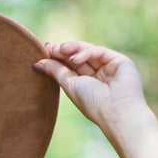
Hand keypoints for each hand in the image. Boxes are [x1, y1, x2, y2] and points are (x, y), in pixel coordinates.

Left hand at [32, 38, 147, 132]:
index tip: (45, 50)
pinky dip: (86, 52)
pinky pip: (99, 52)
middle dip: (64, 51)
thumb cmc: (93, 104)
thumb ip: (56, 72)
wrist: (116, 111)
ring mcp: (110, 68)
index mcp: (88, 86)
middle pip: (79, 58)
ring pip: (89, 52)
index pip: (72, 68)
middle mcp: (100, 76)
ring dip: (73, 49)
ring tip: (60, 49)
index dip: (59, 58)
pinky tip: (75, 59)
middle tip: (49, 47)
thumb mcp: (70, 86)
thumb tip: (37, 63)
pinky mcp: (120, 61)